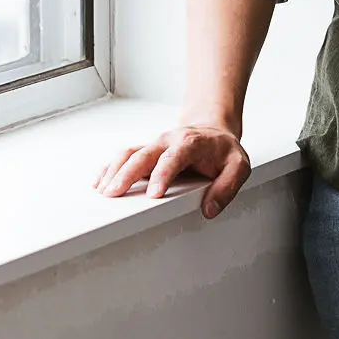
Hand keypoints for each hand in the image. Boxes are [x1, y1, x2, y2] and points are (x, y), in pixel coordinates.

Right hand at [93, 120, 250, 219]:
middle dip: (127, 174)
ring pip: (129, 153)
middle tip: (114, 194)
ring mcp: (155, 146)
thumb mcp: (238, 166)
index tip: (153, 194)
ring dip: (114, 171)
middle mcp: (168, 142)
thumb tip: (210, 208)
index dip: (162, 175)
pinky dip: (109, 167)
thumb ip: (227, 187)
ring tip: (103, 191)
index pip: (174, 158)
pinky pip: (124, 156)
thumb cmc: (223, 150)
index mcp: (191, 143)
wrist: (213, 130)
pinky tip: (99, 181)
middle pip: (144, 154)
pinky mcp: (146, 152)